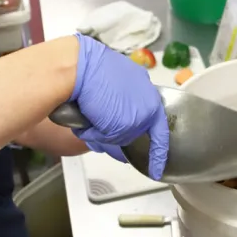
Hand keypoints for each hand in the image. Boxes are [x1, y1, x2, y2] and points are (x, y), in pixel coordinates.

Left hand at [70, 34, 168, 179]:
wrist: (76, 66)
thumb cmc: (104, 95)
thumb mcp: (122, 126)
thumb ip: (125, 137)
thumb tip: (116, 138)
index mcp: (151, 102)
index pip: (160, 133)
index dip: (158, 153)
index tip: (156, 170)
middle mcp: (140, 90)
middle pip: (134, 126)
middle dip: (117, 137)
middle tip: (102, 143)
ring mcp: (122, 81)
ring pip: (115, 117)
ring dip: (102, 128)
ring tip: (87, 128)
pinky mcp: (103, 76)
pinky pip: (102, 105)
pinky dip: (93, 116)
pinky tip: (81, 118)